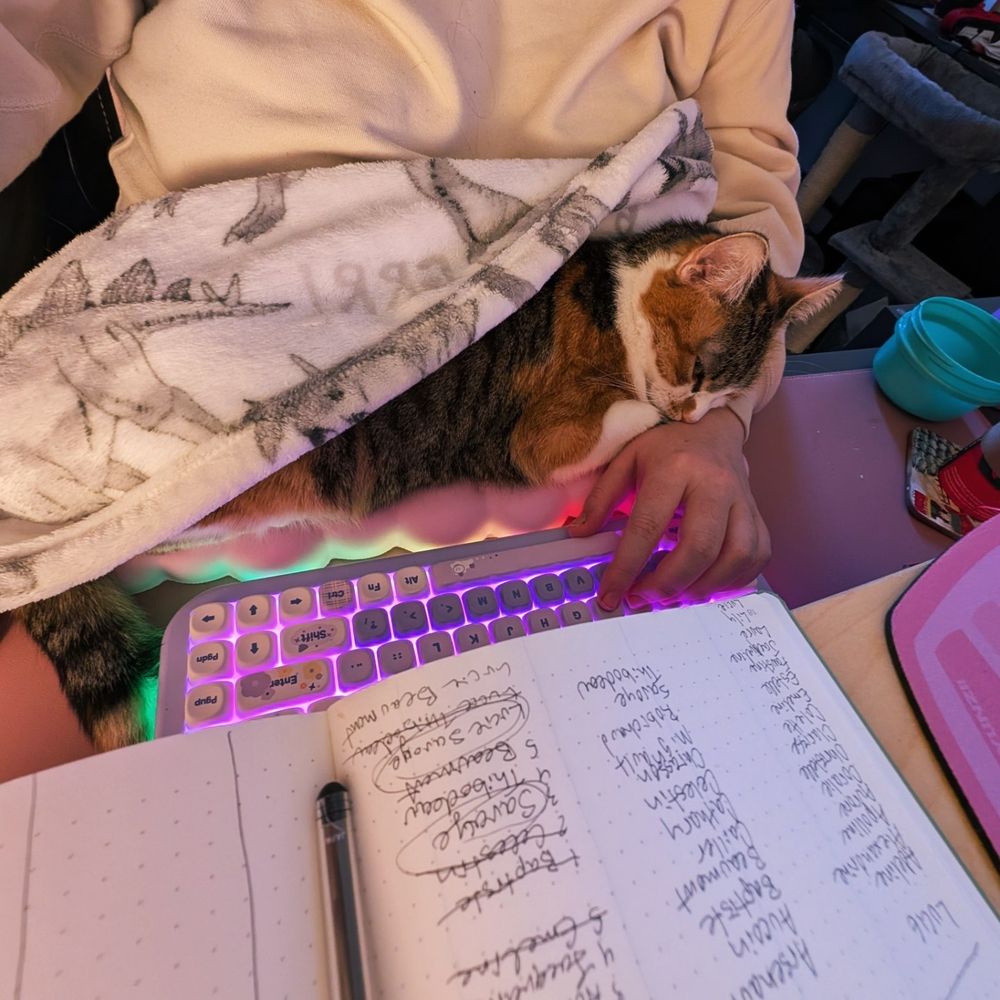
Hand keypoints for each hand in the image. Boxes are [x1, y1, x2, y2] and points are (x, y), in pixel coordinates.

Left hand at [568, 407, 769, 608]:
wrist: (711, 427)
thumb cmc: (665, 448)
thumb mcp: (625, 461)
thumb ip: (601, 498)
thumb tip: (579, 535)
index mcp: (674, 469)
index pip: (648, 527)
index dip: (627, 567)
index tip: (610, 595)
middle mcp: (714, 484)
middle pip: (698, 548)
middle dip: (668, 584)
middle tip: (643, 598)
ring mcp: (742, 499)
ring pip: (734, 557)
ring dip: (703, 587)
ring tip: (675, 597)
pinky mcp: (757, 513)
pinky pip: (756, 556)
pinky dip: (733, 580)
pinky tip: (707, 585)